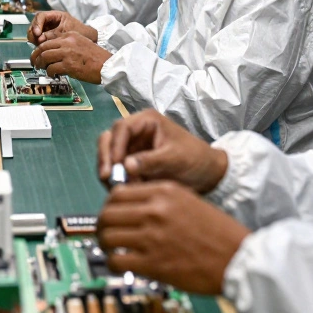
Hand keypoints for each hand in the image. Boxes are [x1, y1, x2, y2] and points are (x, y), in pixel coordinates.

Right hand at [28, 11, 97, 44]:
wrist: (89, 40)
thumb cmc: (80, 33)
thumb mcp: (65, 33)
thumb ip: (52, 35)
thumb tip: (40, 39)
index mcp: (56, 15)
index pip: (40, 16)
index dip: (37, 24)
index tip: (38, 33)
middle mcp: (50, 22)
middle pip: (35, 24)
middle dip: (34, 32)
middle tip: (37, 41)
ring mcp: (48, 30)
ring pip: (35, 32)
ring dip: (35, 39)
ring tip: (40, 46)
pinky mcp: (48, 38)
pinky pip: (40, 40)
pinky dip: (39, 44)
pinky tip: (42, 49)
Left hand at [29, 32, 111, 83]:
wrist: (107, 64)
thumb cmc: (96, 57)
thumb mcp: (81, 43)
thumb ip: (67, 45)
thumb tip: (54, 54)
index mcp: (70, 35)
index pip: (49, 40)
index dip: (41, 48)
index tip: (39, 54)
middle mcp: (67, 42)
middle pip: (43, 47)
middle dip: (36, 56)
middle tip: (34, 62)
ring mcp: (67, 53)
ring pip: (45, 57)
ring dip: (40, 64)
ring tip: (41, 69)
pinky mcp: (68, 65)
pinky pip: (51, 68)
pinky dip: (49, 73)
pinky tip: (52, 75)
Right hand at [97, 110, 227, 192]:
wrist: (207, 176)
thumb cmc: (195, 159)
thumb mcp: (175, 158)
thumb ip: (151, 161)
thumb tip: (126, 166)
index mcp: (147, 121)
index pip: (121, 128)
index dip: (114, 145)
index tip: (115, 165)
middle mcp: (135, 133)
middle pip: (108, 139)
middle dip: (105, 158)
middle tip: (107, 178)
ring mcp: (132, 149)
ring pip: (108, 156)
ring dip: (110, 171)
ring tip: (121, 187)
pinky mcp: (131, 165)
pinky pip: (116, 171)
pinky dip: (117, 181)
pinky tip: (126, 191)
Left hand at [98, 181, 249, 295]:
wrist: (237, 257)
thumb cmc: (217, 232)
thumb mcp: (188, 200)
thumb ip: (159, 199)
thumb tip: (130, 205)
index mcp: (164, 191)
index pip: (118, 192)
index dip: (109, 205)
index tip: (111, 214)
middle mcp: (155, 210)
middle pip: (107, 213)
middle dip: (102, 224)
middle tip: (105, 232)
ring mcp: (152, 236)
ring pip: (107, 236)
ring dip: (105, 244)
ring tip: (111, 250)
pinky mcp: (152, 263)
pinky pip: (116, 260)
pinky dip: (112, 263)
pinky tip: (120, 264)